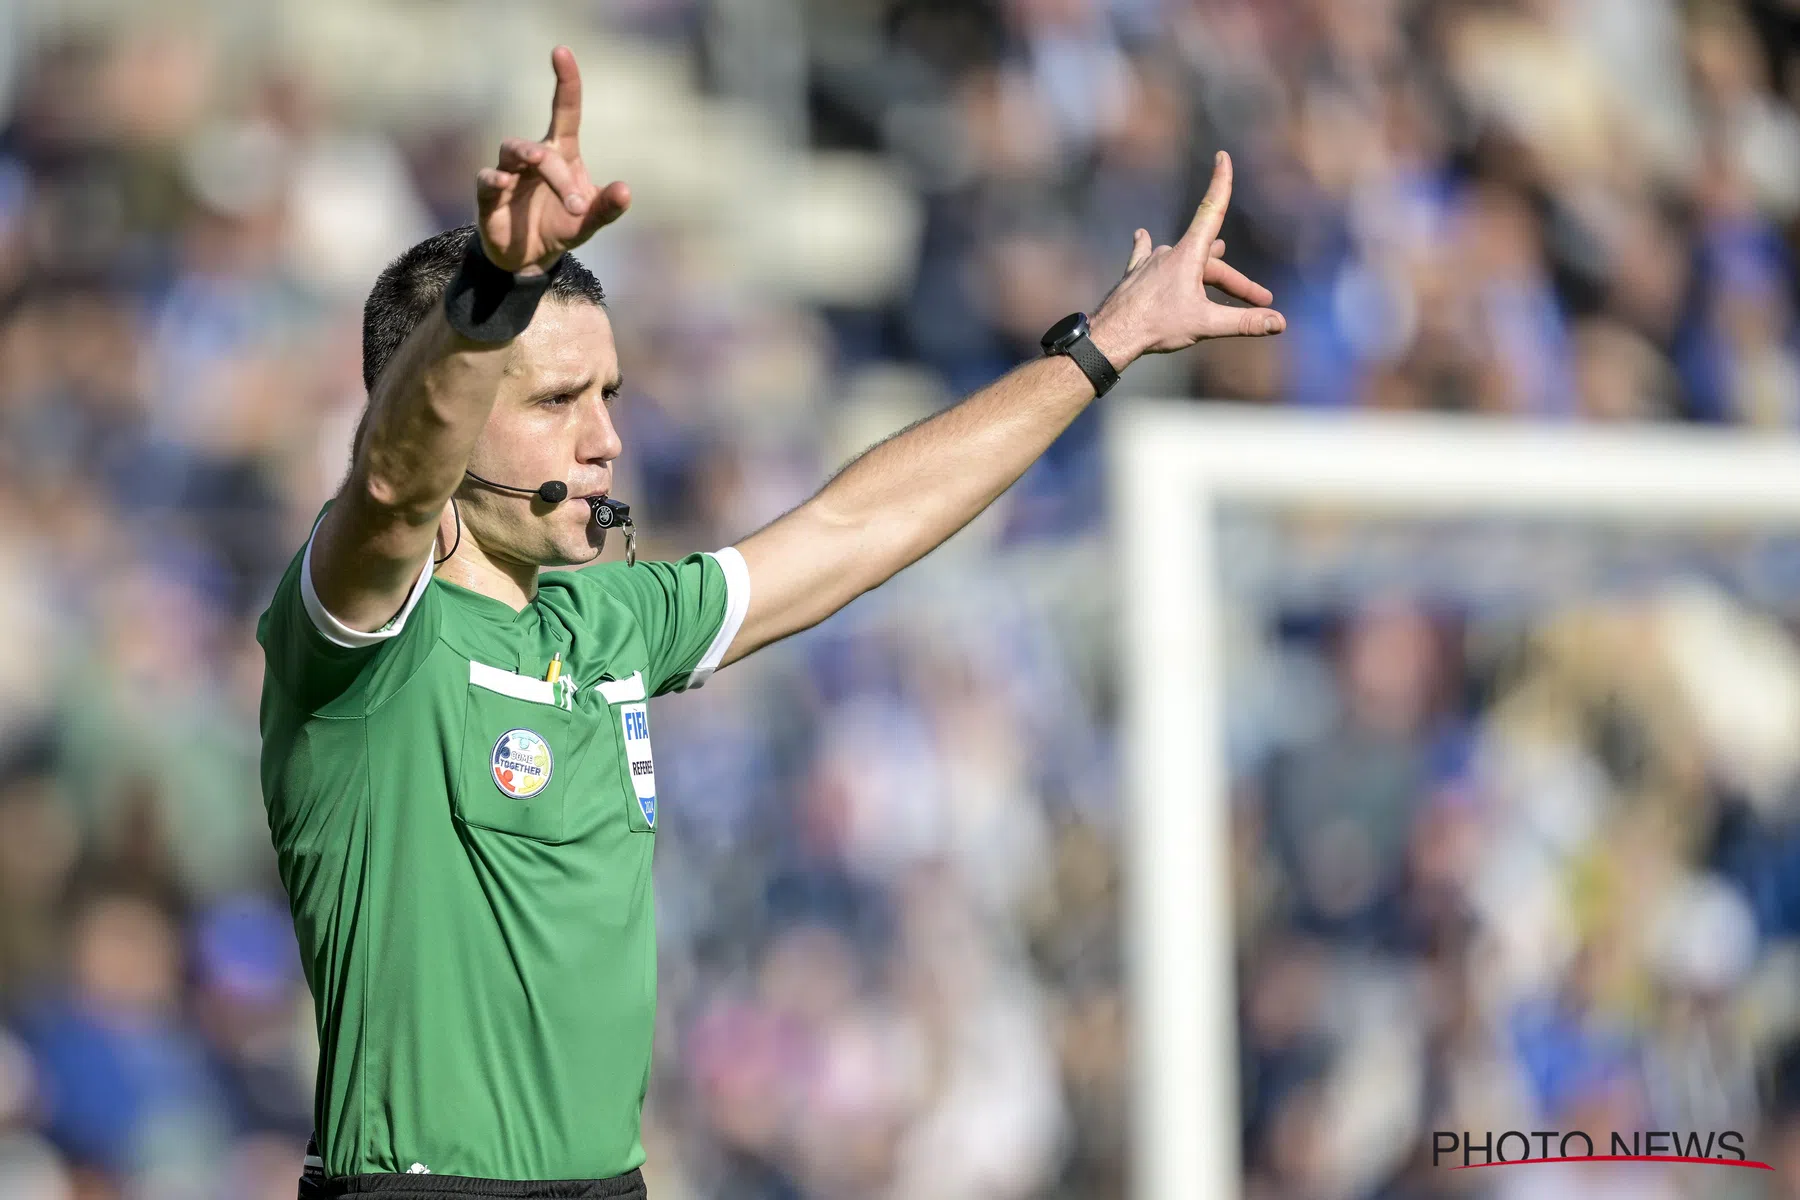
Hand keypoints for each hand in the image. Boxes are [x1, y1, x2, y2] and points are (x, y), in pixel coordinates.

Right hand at [476, 47, 631, 274]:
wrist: (531, 258)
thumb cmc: (561, 227)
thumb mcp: (588, 221)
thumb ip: (606, 207)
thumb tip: (625, 191)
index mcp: (561, 154)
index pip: (563, 110)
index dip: (565, 81)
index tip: (561, 51)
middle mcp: (532, 157)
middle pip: (542, 147)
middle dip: (559, 174)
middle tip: (577, 206)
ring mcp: (508, 172)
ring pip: (513, 150)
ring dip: (532, 162)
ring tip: (545, 176)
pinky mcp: (489, 195)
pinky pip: (487, 178)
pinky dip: (494, 179)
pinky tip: (503, 183)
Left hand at [1088, 151, 1283, 365]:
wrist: (1111, 336)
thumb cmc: (1157, 326)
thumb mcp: (1206, 324)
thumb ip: (1244, 322)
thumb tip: (1279, 322)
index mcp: (1188, 255)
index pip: (1211, 210)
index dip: (1220, 183)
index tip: (1222, 156)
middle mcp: (1169, 252)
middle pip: (1210, 259)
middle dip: (1235, 280)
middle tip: (1259, 300)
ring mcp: (1149, 263)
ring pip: (1185, 261)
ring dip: (1204, 269)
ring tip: (1218, 263)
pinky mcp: (1134, 275)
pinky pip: (1145, 256)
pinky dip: (1148, 248)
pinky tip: (1141, 235)